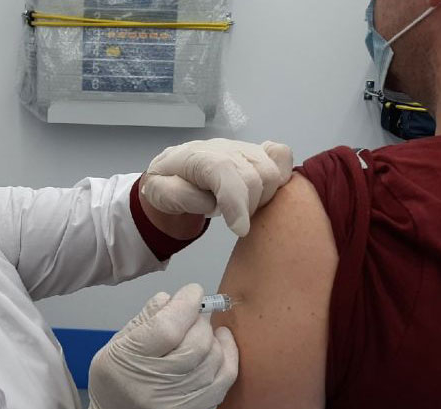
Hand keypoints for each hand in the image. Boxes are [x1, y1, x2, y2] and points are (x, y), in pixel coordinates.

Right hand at [56, 284, 238, 408]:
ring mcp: (181, 403)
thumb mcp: (113, 350)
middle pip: (194, 341)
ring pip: (212, 356)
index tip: (192, 292)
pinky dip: (228, 353)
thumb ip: (142, 322)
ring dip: (211, 335)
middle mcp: (155, 385)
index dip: (185, 304)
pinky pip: (226, 377)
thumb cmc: (115, 390)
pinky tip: (221, 341)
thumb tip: (170, 298)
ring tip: (201, 329)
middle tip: (193, 314)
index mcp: (127, 363)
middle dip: (199, 319)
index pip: (167, 327)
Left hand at [141, 139, 293, 236]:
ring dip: (263, 197)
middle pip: (254, 175)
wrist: (175, 173)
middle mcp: (223, 147)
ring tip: (242, 206)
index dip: (235, 200)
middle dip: (248, 206)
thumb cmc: (167, 185)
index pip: (223, 169)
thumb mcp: (158, 194)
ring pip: (271, 171)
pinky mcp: (258, 151)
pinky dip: (281, 176)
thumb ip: (180, 196)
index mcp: (195, 156)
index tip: (239, 230)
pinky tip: (263, 192)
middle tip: (233, 218)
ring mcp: (242, 147)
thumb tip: (211, 201)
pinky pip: (282, 155)